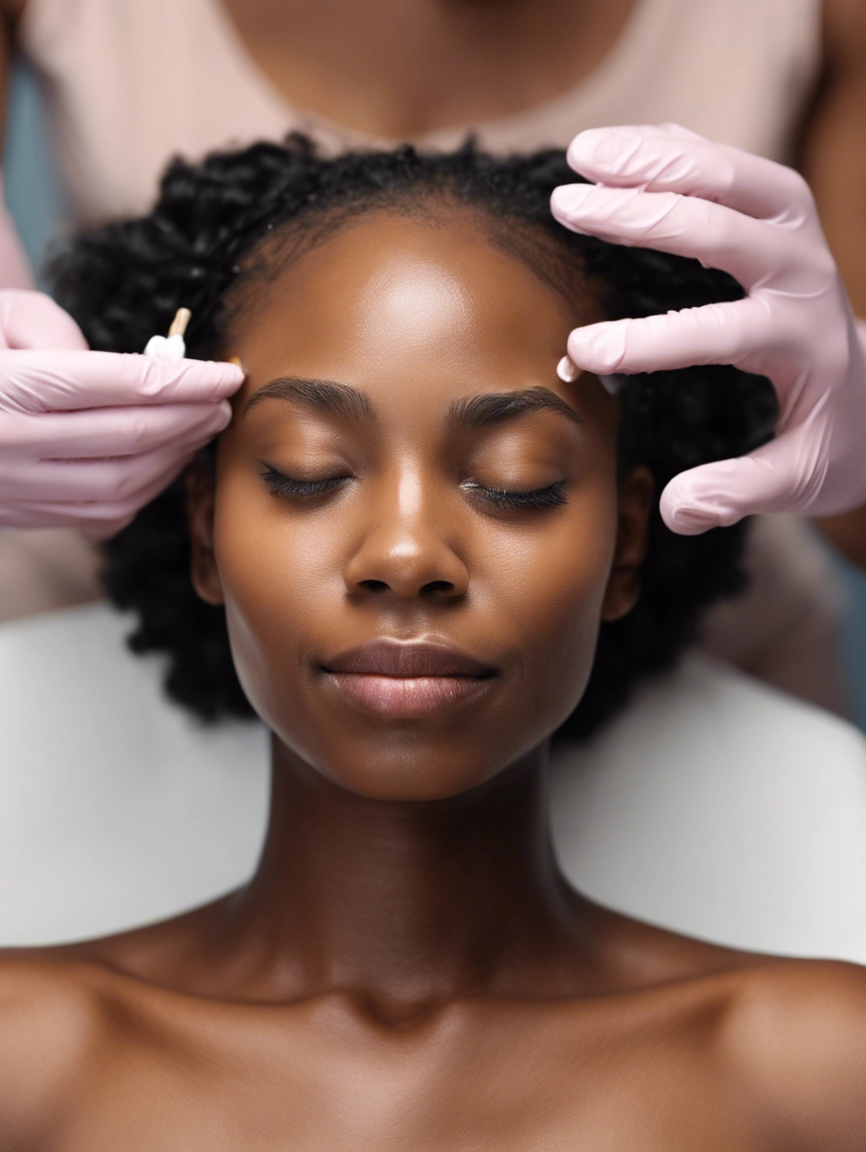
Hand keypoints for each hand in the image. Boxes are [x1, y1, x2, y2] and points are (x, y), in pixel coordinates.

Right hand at [0, 291, 243, 536]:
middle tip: (223, 402)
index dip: (185, 381)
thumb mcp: (0, 315)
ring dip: (173, 460)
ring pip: (121, 486)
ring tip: (200, 430)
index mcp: (7, 388)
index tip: (227, 375)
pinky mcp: (19, 516)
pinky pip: (100, 515)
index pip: (120, 384)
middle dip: (189, 420)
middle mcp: (9, 446)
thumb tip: (126, 380)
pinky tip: (162, 464)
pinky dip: (143, 492)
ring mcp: (14, 490)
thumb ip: (59, 333)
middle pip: (129, 438)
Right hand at [550, 124, 865, 534]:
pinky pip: (734, 170)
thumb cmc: (832, 442)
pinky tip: (624, 146)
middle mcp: (807, 278)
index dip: (654, 341)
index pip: (727, 333)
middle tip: (568, 206)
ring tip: (582, 152)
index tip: (582, 350)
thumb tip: (675, 508)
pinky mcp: (785, 220)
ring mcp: (800, 238)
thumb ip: (738, 493)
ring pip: (736, 178)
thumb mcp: (798, 482)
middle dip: (646, 216)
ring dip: (658, 160)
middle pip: (730, 229)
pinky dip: (680, 151)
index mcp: (807, 345)